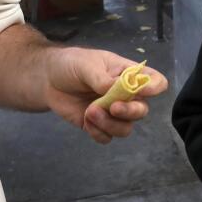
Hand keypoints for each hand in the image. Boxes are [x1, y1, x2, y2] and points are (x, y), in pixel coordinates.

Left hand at [44, 47, 167, 143]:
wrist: (47, 79)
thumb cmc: (71, 64)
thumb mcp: (87, 65)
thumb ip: (103, 79)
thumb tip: (119, 90)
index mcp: (127, 74)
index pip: (154, 81)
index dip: (155, 87)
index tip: (144, 91)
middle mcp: (125, 95)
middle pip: (142, 110)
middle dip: (130, 111)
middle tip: (112, 107)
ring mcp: (112, 112)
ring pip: (125, 128)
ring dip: (110, 124)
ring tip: (90, 112)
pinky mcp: (98, 125)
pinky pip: (107, 137)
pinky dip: (98, 132)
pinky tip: (85, 120)